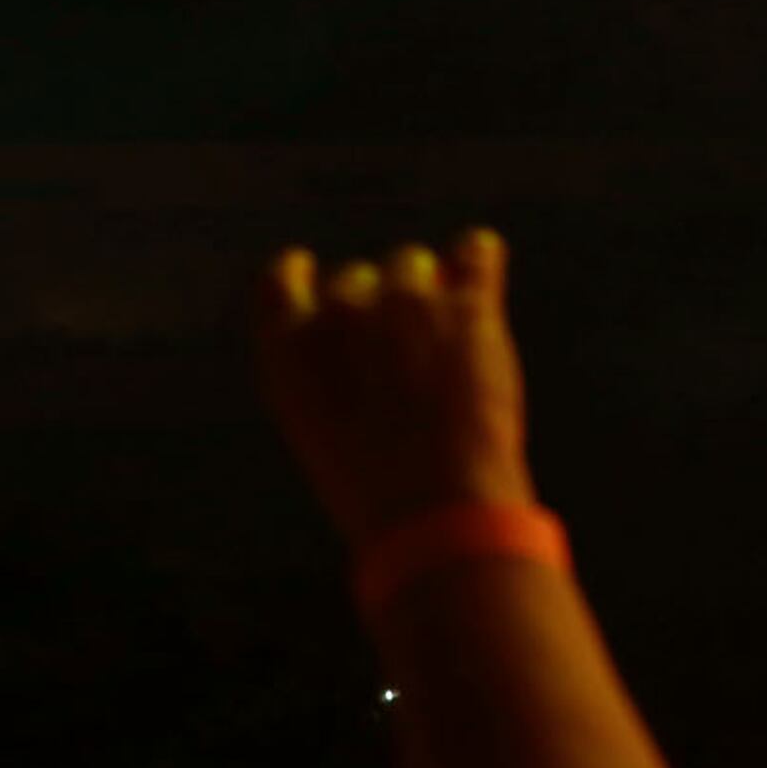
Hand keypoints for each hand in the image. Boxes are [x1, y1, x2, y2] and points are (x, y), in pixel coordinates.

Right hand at [256, 231, 536, 550]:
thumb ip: (327, 370)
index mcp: (288, 348)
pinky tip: (484, 261)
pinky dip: (480, 258)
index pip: (281, 282)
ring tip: (449, 353)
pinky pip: (475, 255)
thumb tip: (362, 334)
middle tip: (408, 361)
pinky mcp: (465, 308)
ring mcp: (403, 304)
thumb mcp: (321, 431)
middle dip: (381, 307)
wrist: (435, 513)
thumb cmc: (376, 490)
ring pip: (416, 267)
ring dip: (430, 295)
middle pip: (360, 278)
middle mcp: (339, 313)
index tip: (308, 269)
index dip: (299, 275)